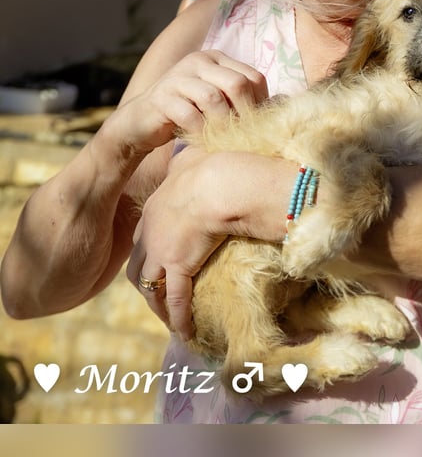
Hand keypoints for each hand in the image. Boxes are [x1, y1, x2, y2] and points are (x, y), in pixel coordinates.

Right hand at [116, 50, 266, 154]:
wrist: (142, 123)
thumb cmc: (190, 115)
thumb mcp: (219, 103)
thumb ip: (243, 100)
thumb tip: (283, 107)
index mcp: (217, 59)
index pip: (253, 77)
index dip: (261, 104)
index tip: (258, 126)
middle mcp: (198, 61)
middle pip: (237, 84)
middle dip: (245, 114)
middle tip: (245, 136)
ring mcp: (177, 77)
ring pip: (213, 98)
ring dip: (223, 124)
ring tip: (224, 139)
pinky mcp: (161, 97)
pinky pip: (189, 115)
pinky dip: (200, 132)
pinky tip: (201, 140)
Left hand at [125, 146, 232, 338]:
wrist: (219, 183)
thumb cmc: (214, 167)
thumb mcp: (193, 158)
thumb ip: (188, 159)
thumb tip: (194, 152)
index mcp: (154, 209)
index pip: (144, 240)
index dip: (150, 256)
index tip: (160, 267)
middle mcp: (150, 233)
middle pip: (139, 268)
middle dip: (148, 286)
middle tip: (161, 302)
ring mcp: (161, 252)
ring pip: (153, 289)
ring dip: (161, 309)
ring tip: (173, 324)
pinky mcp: (178, 267)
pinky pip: (176, 300)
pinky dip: (180, 318)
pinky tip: (186, 332)